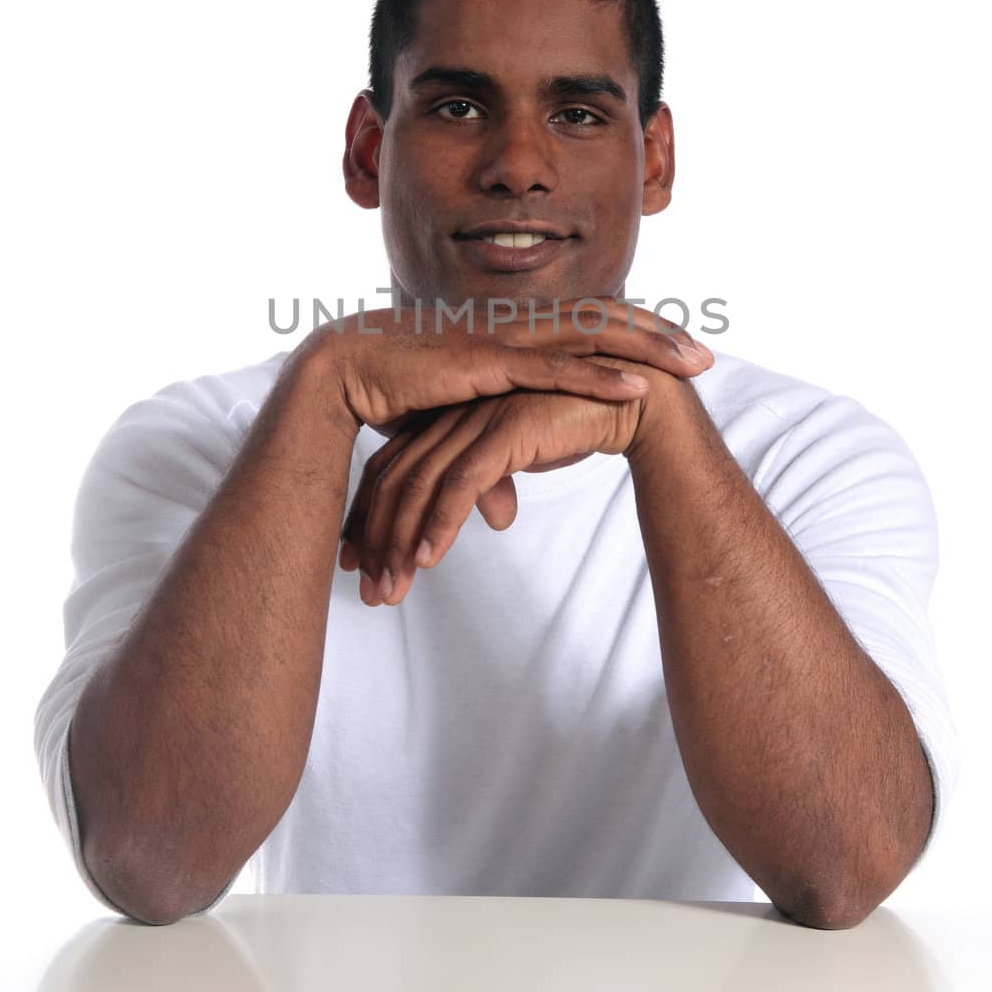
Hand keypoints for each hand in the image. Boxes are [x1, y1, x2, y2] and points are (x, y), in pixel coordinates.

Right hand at [304, 297, 711, 438]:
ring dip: (646, 351)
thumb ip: (487, 469)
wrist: (341, 372)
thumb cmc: (392, 397)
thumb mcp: (452, 435)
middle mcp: (512, 328)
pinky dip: (599, 380)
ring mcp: (501, 340)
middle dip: (657, 337)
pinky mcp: (484, 362)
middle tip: (705, 355)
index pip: (585, 328)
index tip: (675, 350)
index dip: (632, 335)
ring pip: (590, 338)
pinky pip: (553, 371)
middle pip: (602, 323)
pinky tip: (638, 388)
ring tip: (694, 364)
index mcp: (510, 334)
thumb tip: (506, 516)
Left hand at [338, 359, 673, 605]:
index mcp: (451, 415)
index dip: (370, 519)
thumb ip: (497, 481)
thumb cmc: (579, 422)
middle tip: (369, 593)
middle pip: (394, 481)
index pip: (392, 470)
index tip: (357, 564)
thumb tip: (492, 518)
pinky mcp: (505, 429)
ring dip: (401, 546)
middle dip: (376, 542)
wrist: (634, 398)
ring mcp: (479, 419)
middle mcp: (456, 414)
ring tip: (392, 592)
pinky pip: (460, 484)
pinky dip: (439, 524)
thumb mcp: (524, 459)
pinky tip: (427, 560)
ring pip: (420, 487)